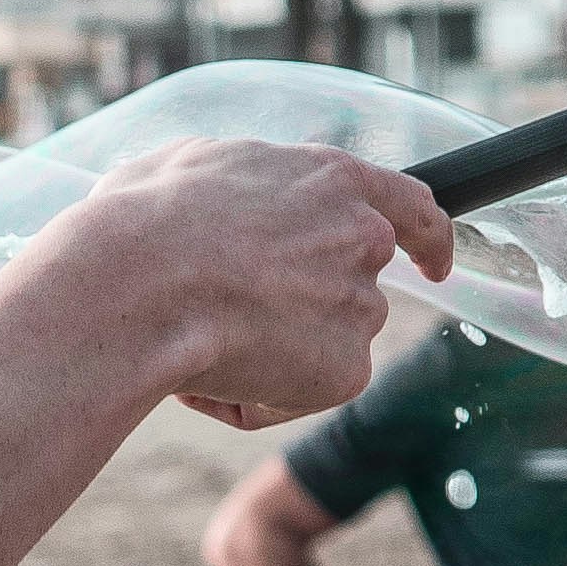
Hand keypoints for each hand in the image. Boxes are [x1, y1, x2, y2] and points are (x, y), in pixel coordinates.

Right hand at [14, 140, 451, 429]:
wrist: (134, 287)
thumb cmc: (142, 223)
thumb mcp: (191, 167)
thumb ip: (241, 181)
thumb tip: (226, 196)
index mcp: (333, 179)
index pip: (414, 206)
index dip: (428, 240)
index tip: (432, 266)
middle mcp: (363, 237)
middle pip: (359, 286)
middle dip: (314, 310)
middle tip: (253, 329)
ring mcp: (360, 307)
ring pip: (322, 344)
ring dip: (266, 351)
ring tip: (193, 338)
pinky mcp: (346, 371)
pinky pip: (297, 396)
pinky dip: (252, 399)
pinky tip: (203, 375)